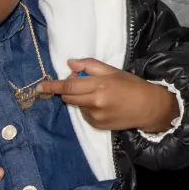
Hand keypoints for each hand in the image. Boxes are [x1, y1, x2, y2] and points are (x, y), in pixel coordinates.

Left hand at [38, 58, 179, 132]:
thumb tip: (70, 64)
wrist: (148, 107)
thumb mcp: (113, 70)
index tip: (40, 87)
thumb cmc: (132, 85)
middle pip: (68, 97)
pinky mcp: (97, 125)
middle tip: (83, 83)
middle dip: (68, 90)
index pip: (68, 86)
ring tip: (99, 95)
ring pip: (76, 106)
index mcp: (99, 85)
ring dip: (81, 99)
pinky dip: (88, 109)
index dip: (52, 86)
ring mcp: (95, 116)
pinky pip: (84, 115)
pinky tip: (103, 106)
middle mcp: (94, 102)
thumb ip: (90, 65)